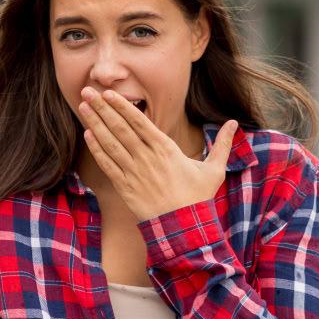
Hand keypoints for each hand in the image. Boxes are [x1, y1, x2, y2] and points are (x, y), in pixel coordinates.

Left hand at [77, 87, 236, 221]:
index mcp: (165, 149)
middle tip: (87, 92)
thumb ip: (222, 144)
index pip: (140, 121)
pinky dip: (96, 150)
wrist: (183, 227)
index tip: (109, 93)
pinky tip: (87, 135)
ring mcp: (134, 172)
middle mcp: (146, 157)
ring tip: (83, 108)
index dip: (122, 105)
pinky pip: (107, 165)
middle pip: (120, 127)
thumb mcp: (214, 169)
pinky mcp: (124, 187)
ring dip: (95, 124)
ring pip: (110, 143)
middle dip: (102, 108)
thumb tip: (234, 123)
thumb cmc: (197, 198)